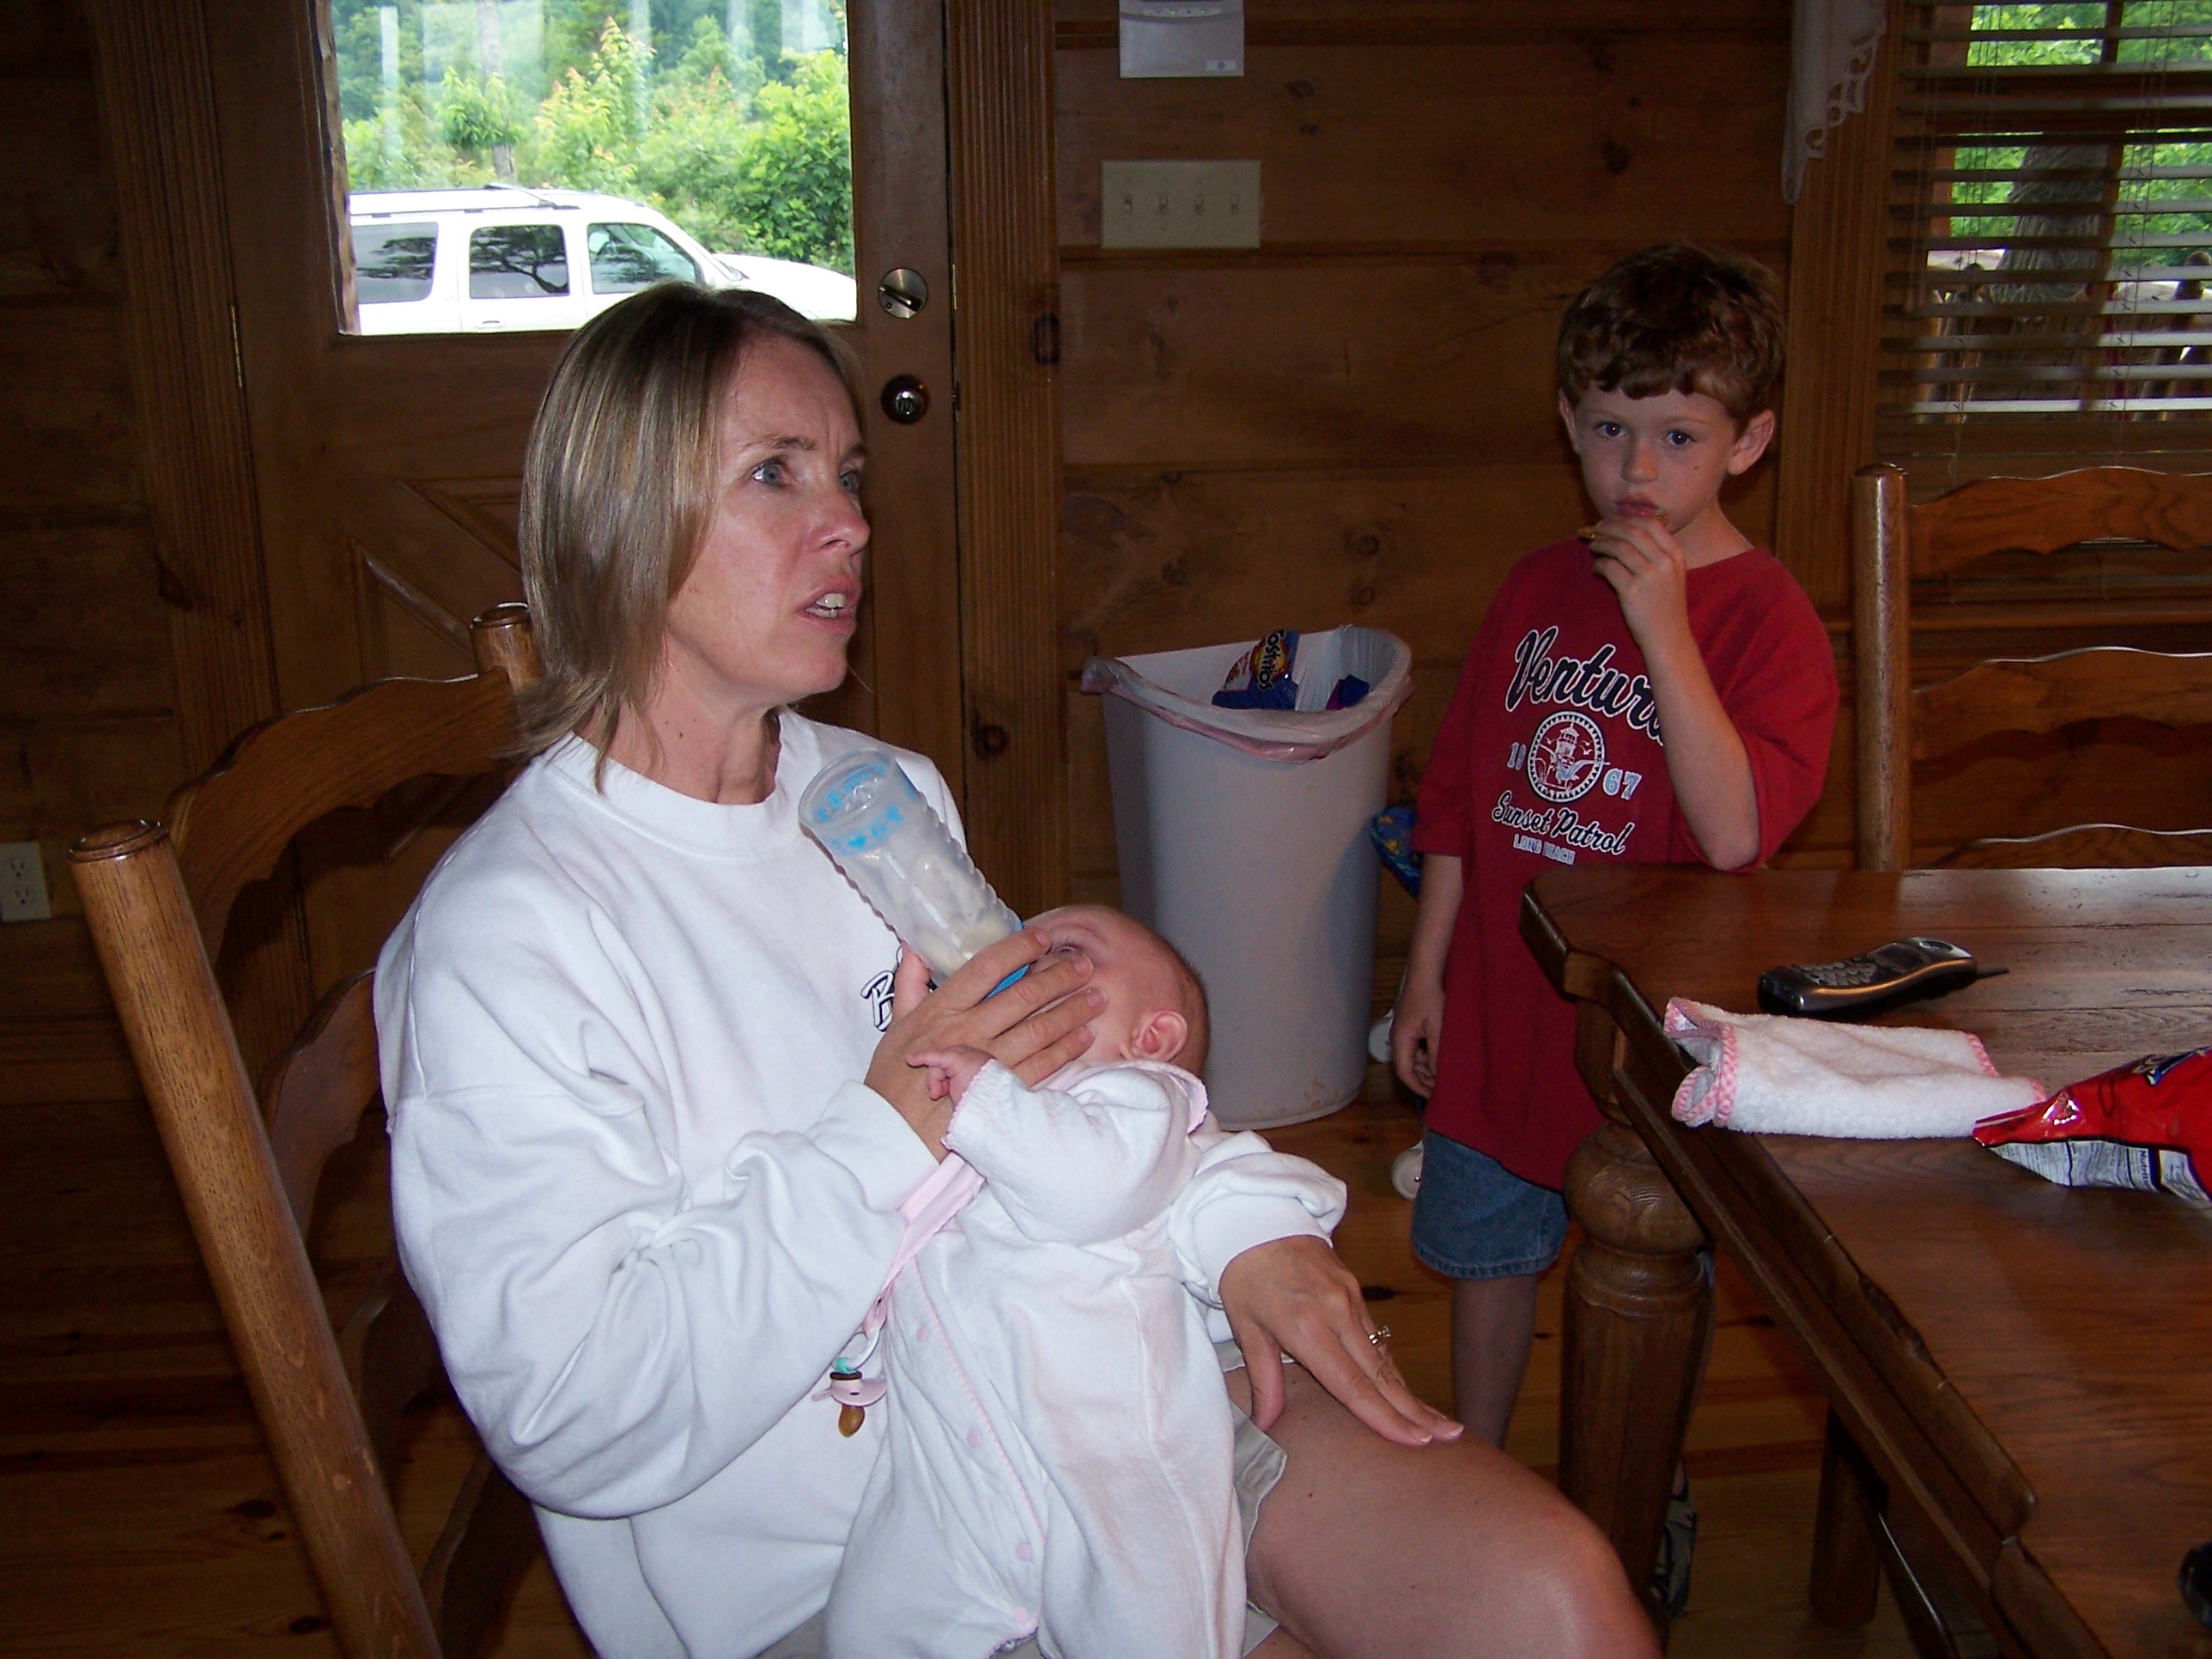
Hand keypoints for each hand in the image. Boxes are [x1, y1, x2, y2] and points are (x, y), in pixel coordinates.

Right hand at [865, 928, 1101, 1155]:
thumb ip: (909, 984)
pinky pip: (1041, 1066)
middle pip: (1022, 996)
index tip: (1041, 937)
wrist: (892, 1135)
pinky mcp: (1001, 1092)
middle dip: (1058, 977)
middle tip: (1085, 965)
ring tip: (1097, 997)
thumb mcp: (895, 1026)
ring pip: (1039, 1029)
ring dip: (1072, 1011)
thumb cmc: (891, 1081)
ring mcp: (987, 1062)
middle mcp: (967, 1031)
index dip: (1018, 949)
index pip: (986, 967)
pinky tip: (1084, 1037)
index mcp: (941, 1009)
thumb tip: (914, 948)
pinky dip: (1066, 1049)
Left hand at [1218, 1235, 1462, 1447]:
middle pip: (1382, 1374)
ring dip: (1410, 1392)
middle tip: (1450, 1437)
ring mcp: (1351, 1299)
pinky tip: (1404, 1390)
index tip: (1416, 1441)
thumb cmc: (1244, 1276)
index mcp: (1307, 1327)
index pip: (1353, 1384)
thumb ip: (1263, 1379)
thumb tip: (1267, 1424)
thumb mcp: (1246, 1328)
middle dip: (1416, 1410)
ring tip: (1439, 1421)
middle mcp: (1337, 1313)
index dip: (1385, 1417)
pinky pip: (1377, 1337)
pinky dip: (1392, 1367)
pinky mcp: (1355, 1289)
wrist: (1256, 1219)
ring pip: (1385, 1356)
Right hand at [1391, 974, 1444, 1096]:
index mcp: (1401, 1041)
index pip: (1405, 1073)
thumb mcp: (1437, 1028)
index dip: (1418, 1087)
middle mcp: (1398, 1039)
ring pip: (1412, 1059)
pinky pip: (1416, 1049)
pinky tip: (1440, 1060)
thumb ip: (1436, 1053)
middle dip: (1424, 1080)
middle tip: (1442, 1089)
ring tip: (1443, 1077)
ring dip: (1426, 1070)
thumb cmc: (1430, 998)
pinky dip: (1427, 1058)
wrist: (1425, 974)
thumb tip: (1437, 1075)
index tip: (1433, 1097)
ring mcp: (1403, 1033)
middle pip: (1408, 1068)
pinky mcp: (1410, 1027)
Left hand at [1586, 513, 1691, 649]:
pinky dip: (1600, 564)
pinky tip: (1596, 567)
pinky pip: (1610, 568)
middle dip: (1611, 526)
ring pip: (1620, 547)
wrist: (1668, 637)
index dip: (1629, 518)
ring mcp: (1649, 576)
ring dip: (1602, 544)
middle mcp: (1664, 562)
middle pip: (1633, 532)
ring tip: (1593, 546)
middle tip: (1597, 528)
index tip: (1614, 520)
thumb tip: (1625, 534)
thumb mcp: (1671, 575)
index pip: (1652, 524)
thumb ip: (1656, 555)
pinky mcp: (1632, 591)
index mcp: (1676, 555)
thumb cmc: (1666, 607)